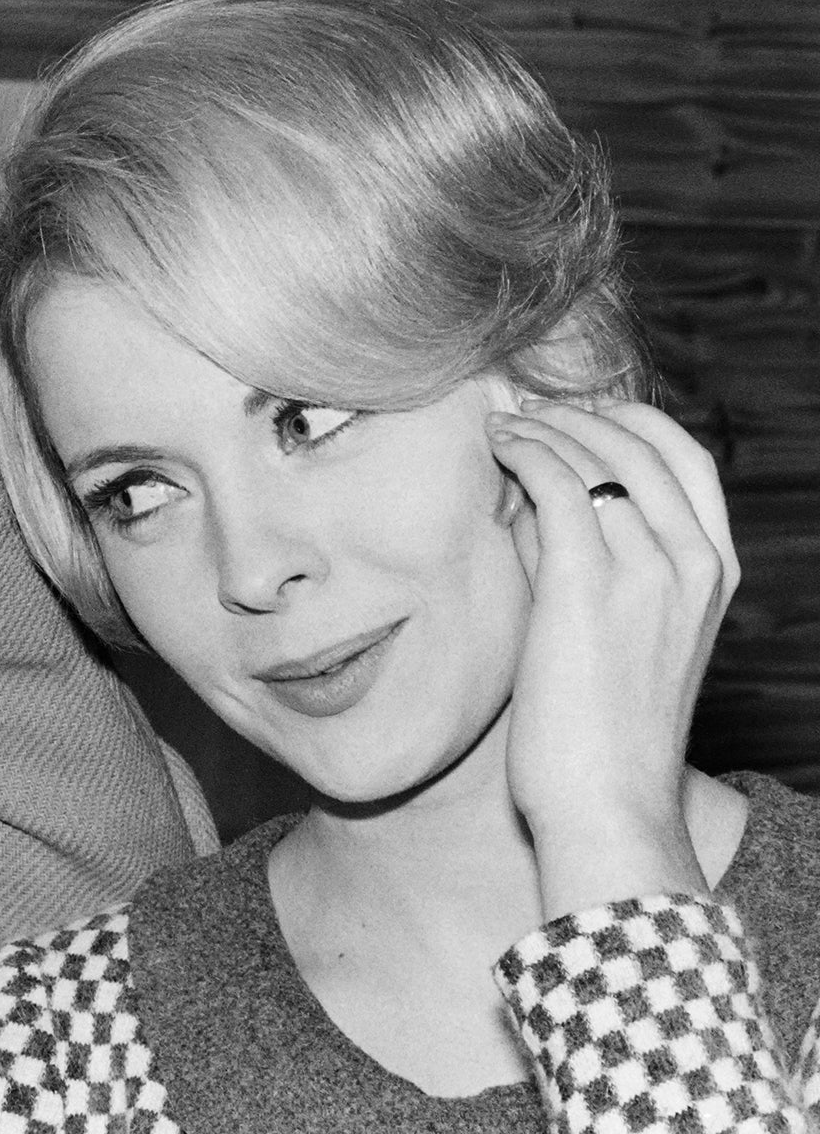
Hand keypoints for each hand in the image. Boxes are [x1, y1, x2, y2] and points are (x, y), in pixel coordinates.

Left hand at [486, 398, 737, 915]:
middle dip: (579, 413)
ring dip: (544, 427)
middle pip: (643, 442)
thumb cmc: (597, 727)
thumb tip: (534, 497)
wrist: (606, 805)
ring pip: (598, 456)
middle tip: (526, 408)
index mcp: (716, 570)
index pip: (685, 458)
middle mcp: (694, 561)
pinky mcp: (588, 582)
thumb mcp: (618, 627)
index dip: (629, 420)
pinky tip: (496, 448)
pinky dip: (524, 452)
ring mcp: (648, 570)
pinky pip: (558, 484)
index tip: (576, 413)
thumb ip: (590, 557)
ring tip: (501, 424)